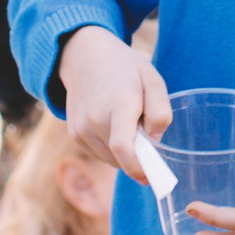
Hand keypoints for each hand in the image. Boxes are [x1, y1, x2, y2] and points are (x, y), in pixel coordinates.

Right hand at [57, 25, 171, 186]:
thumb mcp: (152, 79)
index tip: (151, 176)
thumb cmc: (125, 68)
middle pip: (120, 157)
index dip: (137, 168)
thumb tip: (155, 140)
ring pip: (110, 159)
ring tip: (127, 124)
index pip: (123, 147)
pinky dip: (111, 148)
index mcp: (118, 104)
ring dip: (124, 153)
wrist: (86, 57)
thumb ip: (160, 111)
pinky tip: (113, 125)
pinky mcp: (74, 134)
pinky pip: (99, 153)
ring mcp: (80, 128)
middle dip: (137, 156)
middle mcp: (95, 119)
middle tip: (145, 135)